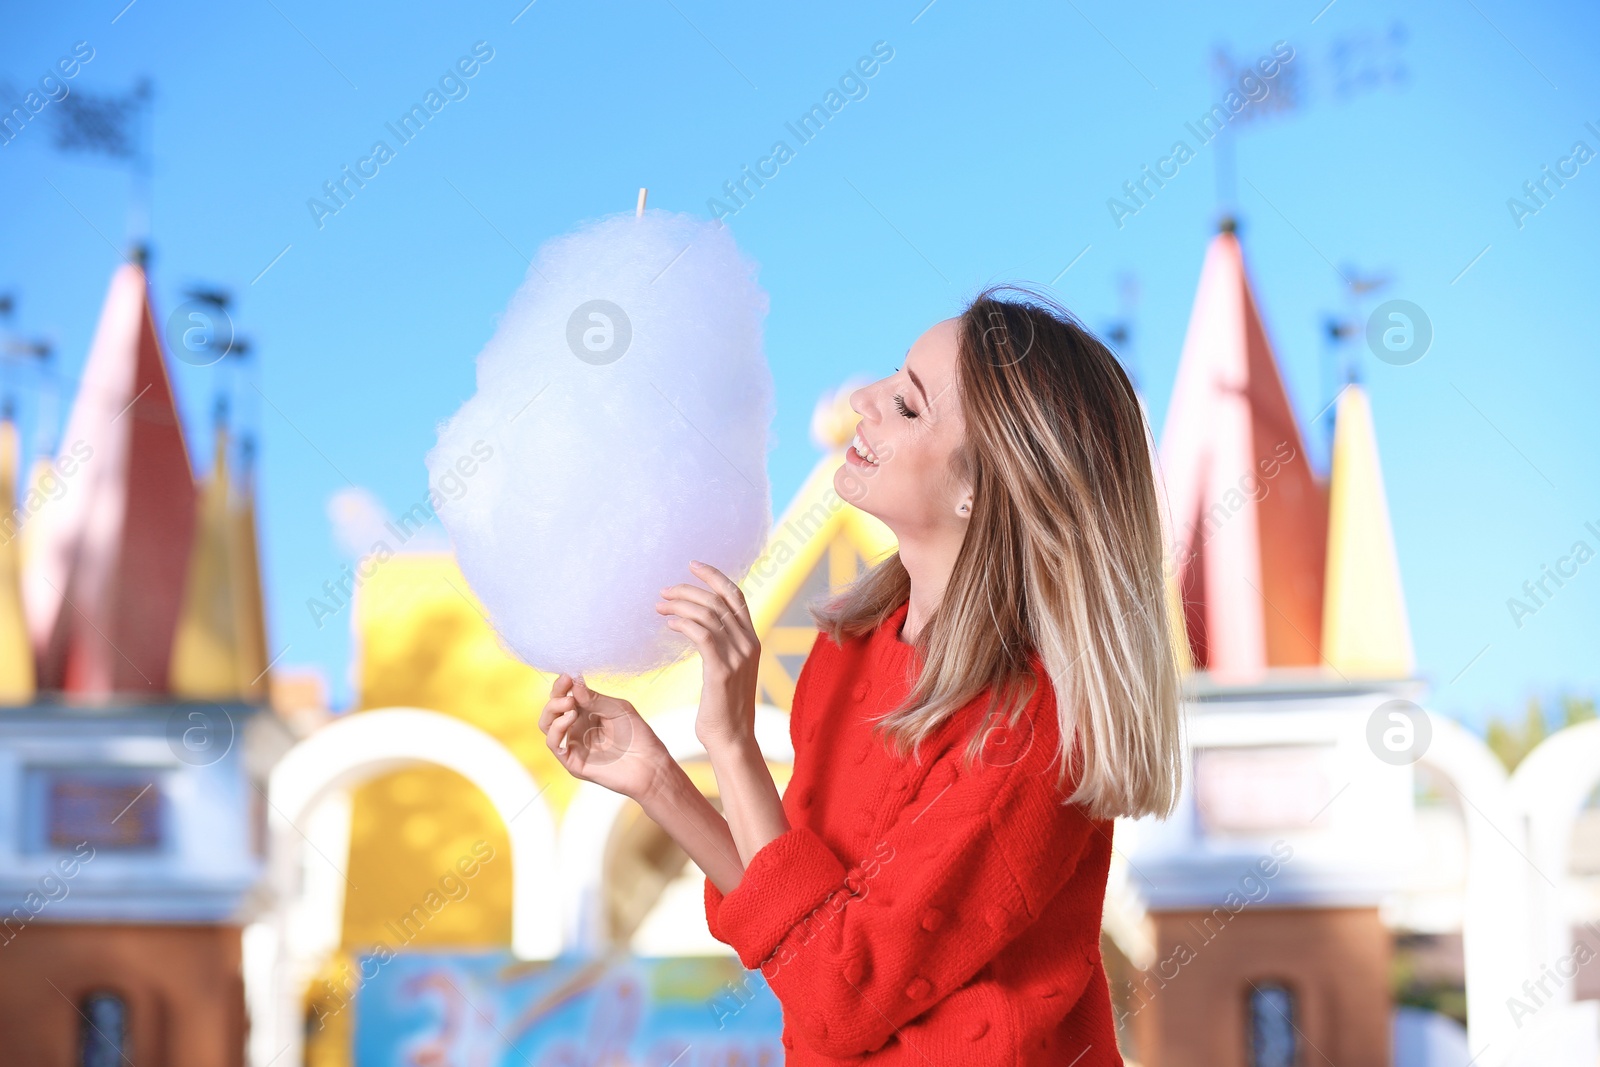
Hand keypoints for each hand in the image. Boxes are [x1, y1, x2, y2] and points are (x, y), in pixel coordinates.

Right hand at [538, 674, 669, 800]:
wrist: (649, 764)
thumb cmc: (638, 735)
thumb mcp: (618, 709)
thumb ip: (596, 699)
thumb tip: (575, 685)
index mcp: (586, 713)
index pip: (565, 696)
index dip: (562, 685)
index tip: (567, 675)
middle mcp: (577, 728)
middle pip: (552, 710)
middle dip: (556, 696)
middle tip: (567, 688)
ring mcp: (573, 745)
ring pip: (547, 725)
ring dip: (553, 710)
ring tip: (570, 703)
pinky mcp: (572, 762)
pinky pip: (554, 744)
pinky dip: (557, 728)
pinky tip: (570, 717)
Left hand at [657, 560, 760, 749]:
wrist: (732, 739)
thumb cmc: (724, 708)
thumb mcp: (727, 669)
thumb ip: (720, 646)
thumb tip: (699, 627)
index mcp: (752, 639)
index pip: (736, 596)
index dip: (715, 576)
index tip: (692, 565)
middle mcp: (749, 643)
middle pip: (718, 601)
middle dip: (689, 590)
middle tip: (664, 591)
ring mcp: (738, 656)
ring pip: (709, 614)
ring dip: (681, 605)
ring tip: (660, 606)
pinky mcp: (722, 670)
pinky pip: (702, 635)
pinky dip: (684, 624)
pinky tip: (669, 624)